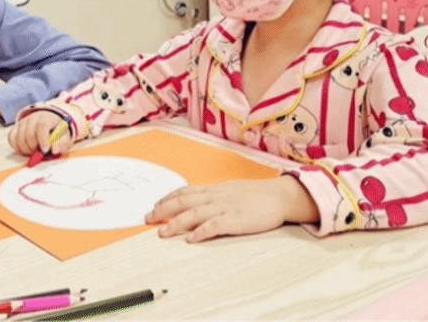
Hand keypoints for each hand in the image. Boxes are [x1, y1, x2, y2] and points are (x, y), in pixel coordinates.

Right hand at [8, 110, 73, 156]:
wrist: (50, 122)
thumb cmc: (57, 131)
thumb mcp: (65, 136)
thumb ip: (62, 143)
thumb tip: (54, 150)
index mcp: (47, 118)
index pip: (42, 126)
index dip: (43, 139)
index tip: (45, 149)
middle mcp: (33, 118)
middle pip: (29, 133)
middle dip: (34, 147)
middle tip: (40, 152)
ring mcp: (23, 122)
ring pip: (19, 137)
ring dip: (25, 149)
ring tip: (33, 151)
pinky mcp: (16, 127)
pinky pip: (11, 138)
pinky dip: (16, 147)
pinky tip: (25, 149)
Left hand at [145, 176, 318, 241]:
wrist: (279, 195)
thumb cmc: (256, 194)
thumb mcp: (230, 190)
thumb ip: (214, 195)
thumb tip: (197, 200)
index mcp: (214, 190)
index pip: (185, 191)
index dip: (167, 199)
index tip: (154, 206)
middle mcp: (216, 196)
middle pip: (183, 201)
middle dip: (163, 210)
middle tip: (148, 218)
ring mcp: (225, 207)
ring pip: (195, 213)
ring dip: (176, 223)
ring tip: (163, 232)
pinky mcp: (237, 219)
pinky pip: (216, 225)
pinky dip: (202, 231)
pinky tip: (192, 239)